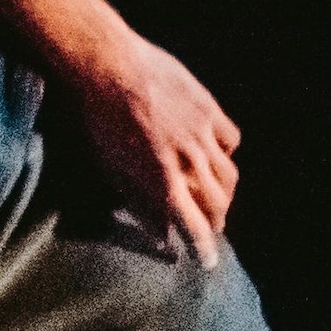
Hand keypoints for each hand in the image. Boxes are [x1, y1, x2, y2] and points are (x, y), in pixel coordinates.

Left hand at [67, 29, 240, 264]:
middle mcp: (188, 161)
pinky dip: (226, 153)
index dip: (203, 248)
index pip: (193, 225)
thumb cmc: (99, 120)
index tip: (208, 263)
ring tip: (216, 199)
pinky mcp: (209, 110)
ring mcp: (202, 135)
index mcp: (162, 180)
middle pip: (217, 204)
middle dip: (215, 221)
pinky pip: (231, 140)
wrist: (108, 66)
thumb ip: (139, 202)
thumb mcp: (112, 168)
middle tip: (210, 229)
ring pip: (229, 176)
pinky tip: (214, 155)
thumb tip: (160, 234)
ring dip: (225, 194)